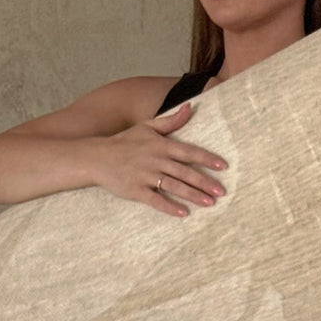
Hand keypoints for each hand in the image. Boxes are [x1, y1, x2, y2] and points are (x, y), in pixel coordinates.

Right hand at [92, 101, 226, 216]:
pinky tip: (184, 213)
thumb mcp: (147, 127)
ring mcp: (145, 176)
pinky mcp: (136, 190)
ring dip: (193, 195)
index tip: (223, 166)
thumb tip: (190, 107)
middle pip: (185, 172)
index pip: (189, 152)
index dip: (207, 158)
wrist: (97, 157)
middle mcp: (155, 160)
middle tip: (221, 191)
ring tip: (209, 203)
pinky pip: (155, 200)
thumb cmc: (125, 142)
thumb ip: (171, 121)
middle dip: (204, 182)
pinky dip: (169, 207)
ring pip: (174, 186)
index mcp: (161, 145)